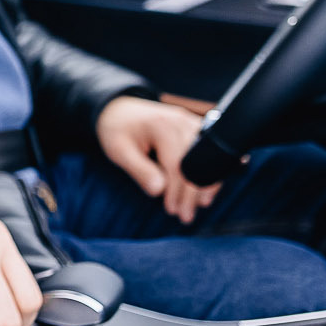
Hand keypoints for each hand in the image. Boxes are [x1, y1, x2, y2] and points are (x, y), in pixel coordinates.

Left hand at [95, 95, 220, 224]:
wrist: (118, 109)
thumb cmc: (116, 130)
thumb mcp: (119, 151)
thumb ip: (139, 170)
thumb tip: (159, 191)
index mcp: (162, 126)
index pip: (177, 165)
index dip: (177, 191)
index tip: (173, 210)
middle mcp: (181, 122)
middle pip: (196, 163)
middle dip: (193, 193)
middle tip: (186, 216)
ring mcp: (190, 122)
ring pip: (207, 157)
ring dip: (206, 182)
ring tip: (201, 204)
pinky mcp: (194, 126)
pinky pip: (208, 150)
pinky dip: (209, 169)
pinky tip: (208, 187)